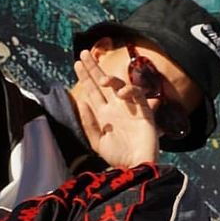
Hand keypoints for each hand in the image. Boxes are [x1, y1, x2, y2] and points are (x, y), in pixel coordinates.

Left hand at [73, 50, 158, 167]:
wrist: (136, 166)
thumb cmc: (118, 157)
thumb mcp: (98, 142)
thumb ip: (89, 123)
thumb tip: (81, 102)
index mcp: (104, 114)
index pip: (93, 91)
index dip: (85, 77)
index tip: (77, 63)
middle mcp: (115, 108)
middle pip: (103, 83)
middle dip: (94, 68)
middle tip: (84, 54)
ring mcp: (129, 108)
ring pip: (119, 85)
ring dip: (111, 79)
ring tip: (103, 79)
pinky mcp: (143, 110)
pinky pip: (136, 94)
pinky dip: (129, 90)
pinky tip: (121, 92)